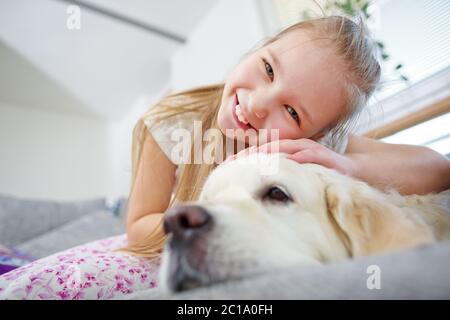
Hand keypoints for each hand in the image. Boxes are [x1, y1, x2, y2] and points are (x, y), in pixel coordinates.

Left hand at [226, 139, 356, 176]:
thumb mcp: (302, 174)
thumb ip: (286, 175)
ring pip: (284, 150)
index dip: (243, 157)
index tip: (224, 167)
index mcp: (290, 151)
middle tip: (226, 166)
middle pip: (267, 149)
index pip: (262, 152)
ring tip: (246, 162)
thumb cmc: (326, 173)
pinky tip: (281, 164)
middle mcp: (298, 148)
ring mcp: (311, 151)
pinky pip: (308, 156)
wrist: (361, 168)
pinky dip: (294, 159)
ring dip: (264, 155)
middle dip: (246, 156)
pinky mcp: (325, 158)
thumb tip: (265, 188)